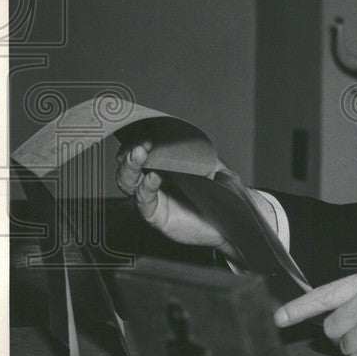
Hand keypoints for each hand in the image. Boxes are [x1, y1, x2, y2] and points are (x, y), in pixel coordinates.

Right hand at [115, 142, 274, 259]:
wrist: (228, 223)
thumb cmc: (219, 196)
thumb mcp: (215, 168)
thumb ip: (204, 153)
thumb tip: (193, 136)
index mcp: (162, 167)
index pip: (141, 151)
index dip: (139, 140)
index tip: (146, 132)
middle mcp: (152, 182)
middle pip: (128, 165)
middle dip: (131, 152)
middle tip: (141, 143)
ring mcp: (152, 198)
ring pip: (128, 182)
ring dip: (131, 166)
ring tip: (139, 154)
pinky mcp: (156, 216)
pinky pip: (144, 200)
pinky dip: (146, 187)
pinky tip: (153, 177)